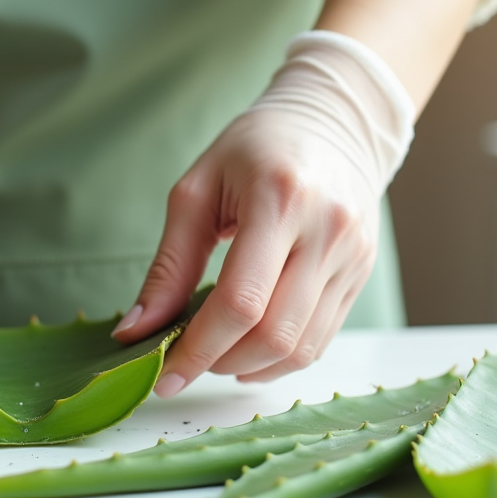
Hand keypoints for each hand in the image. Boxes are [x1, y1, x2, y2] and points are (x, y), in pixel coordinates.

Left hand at [112, 31, 413, 395]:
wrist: (333, 122)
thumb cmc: (255, 148)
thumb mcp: (197, 190)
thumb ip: (168, 265)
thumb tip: (135, 332)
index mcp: (280, 200)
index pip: (241, 301)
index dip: (198, 348)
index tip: (162, 375)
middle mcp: (327, 231)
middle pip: (273, 334)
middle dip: (220, 363)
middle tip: (184, 362)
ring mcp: (352, 257)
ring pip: (300, 348)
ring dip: (248, 368)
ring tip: (214, 355)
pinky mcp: (361, 275)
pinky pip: (320, 340)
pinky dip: (279, 360)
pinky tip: (247, 354)